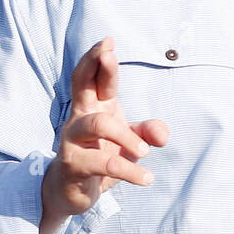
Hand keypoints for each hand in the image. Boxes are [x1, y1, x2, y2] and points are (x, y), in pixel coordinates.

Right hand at [40, 36, 168, 229]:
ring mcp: (73, 141)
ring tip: (145, 152)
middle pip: (81, 84)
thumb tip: (162, 134)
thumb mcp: (130, 143)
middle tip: (108, 52)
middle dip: (94, 65)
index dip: (98, 58)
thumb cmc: (101, 158)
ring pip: (98, 125)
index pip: (93, 77)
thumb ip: (148, 132)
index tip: (109, 41)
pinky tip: (147, 178)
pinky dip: (129, 171)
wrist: (71, 193)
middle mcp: (79, 118)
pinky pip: (104, 163)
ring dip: (125, 136)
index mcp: (94, 107)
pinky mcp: (74, 165)